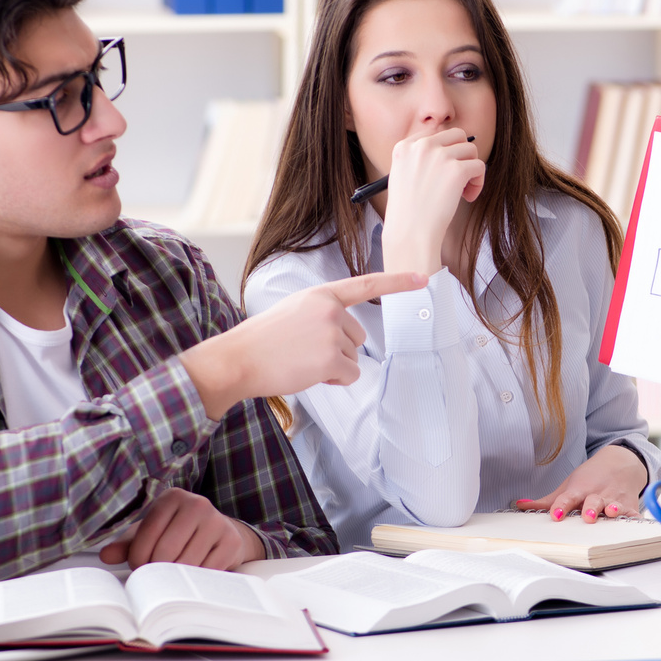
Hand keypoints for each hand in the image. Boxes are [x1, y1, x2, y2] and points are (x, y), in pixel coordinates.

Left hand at [98, 488, 265, 570]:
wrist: (219, 534)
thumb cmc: (178, 534)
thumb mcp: (152, 534)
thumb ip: (127, 544)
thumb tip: (106, 555)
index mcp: (172, 497)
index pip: (146, 535)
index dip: (138, 559)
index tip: (140, 566)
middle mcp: (197, 504)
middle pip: (165, 553)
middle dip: (156, 571)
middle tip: (157, 574)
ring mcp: (217, 522)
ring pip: (185, 564)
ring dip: (175, 578)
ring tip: (174, 575)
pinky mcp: (231, 542)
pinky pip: (205, 572)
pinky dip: (196, 580)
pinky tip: (194, 574)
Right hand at [181, 270, 426, 418]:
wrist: (238, 358)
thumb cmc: (262, 340)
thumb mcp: (294, 311)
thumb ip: (322, 315)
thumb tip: (349, 339)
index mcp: (321, 295)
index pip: (366, 285)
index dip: (397, 282)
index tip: (422, 278)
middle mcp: (331, 310)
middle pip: (359, 338)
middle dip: (339, 350)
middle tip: (304, 352)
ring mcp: (332, 334)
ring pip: (354, 358)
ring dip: (333, 367)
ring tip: (300, 361)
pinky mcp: (330, 359)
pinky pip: (350, 375)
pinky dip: (334, 381)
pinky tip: (307, 373)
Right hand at [379, 128, 485, 274]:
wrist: (410, 233)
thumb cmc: (407, 212)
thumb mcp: (402, 176)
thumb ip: (419, 159)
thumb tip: (450, 151)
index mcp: (405, 146)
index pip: (435, 134)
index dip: (446, 150)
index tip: (444, 170)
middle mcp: (422, 146)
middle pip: (457, 135)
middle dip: (462, 154)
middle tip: (458, 177)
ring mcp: (440, 156)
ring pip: (471, 150)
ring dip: (471, 170)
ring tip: (462, 191)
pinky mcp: (457, 170)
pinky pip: (480, 166)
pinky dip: (478, 182)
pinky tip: (468, 197)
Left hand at [515, 444, 646, 522]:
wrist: (620, 462)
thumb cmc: (591, 478)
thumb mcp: (569, 485)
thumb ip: (548, 500)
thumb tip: (520, 505)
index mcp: (580, 490)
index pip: (568, 498)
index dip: (562, 506)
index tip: (556, 514)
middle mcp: (597, 494)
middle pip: (593, 501)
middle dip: (590, 508)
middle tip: (587, 515)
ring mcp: (614, 499)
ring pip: (614, 506)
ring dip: (612, 510)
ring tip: (610, 513)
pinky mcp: (629, 505)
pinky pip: (633, 513)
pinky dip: (634, 518)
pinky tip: (634, 521)